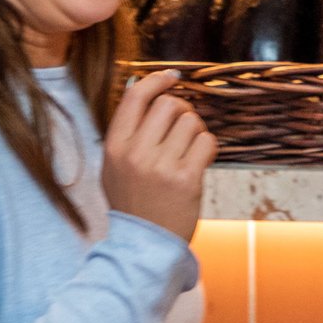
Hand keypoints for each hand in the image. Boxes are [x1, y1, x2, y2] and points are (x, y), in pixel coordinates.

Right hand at [103, 69, 215, 241]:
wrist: (143, 245)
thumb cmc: (133, 202)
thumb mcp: (114, 166)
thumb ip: (126, 131)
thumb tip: (141, 86)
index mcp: (115, 147)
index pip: (136, 97)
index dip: (157, 80)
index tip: (172, 77)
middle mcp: (136, 153)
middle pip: (169, 105)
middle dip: (183, 110)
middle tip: (184, 128)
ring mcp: (161, 166)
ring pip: (192, 122)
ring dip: (197, 132)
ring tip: (190, 150)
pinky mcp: (186, 179)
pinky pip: (207, 142)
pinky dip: (208, 148)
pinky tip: (200, 162)